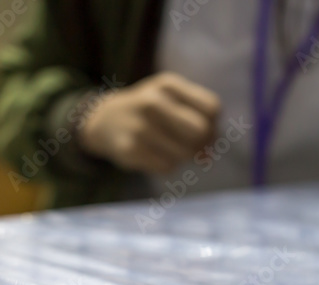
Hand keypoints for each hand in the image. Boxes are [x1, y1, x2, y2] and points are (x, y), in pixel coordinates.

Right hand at [78, 72, 220, 173]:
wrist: (104, 120)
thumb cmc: (149, 110)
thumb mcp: (171, 99)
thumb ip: (198, 120)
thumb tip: (208, 157)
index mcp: (168, 84)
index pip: (212, 108)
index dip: (213, 123)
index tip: (203, 129)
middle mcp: (152, 102)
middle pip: (201, 131)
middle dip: (202, 143)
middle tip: (193, 146)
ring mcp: (140, 127)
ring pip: (185, 153)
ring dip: (184, 156)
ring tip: (170, 148)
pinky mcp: (131, 150)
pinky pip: (167, 167)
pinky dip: (167, 165)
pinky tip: (156, 155)